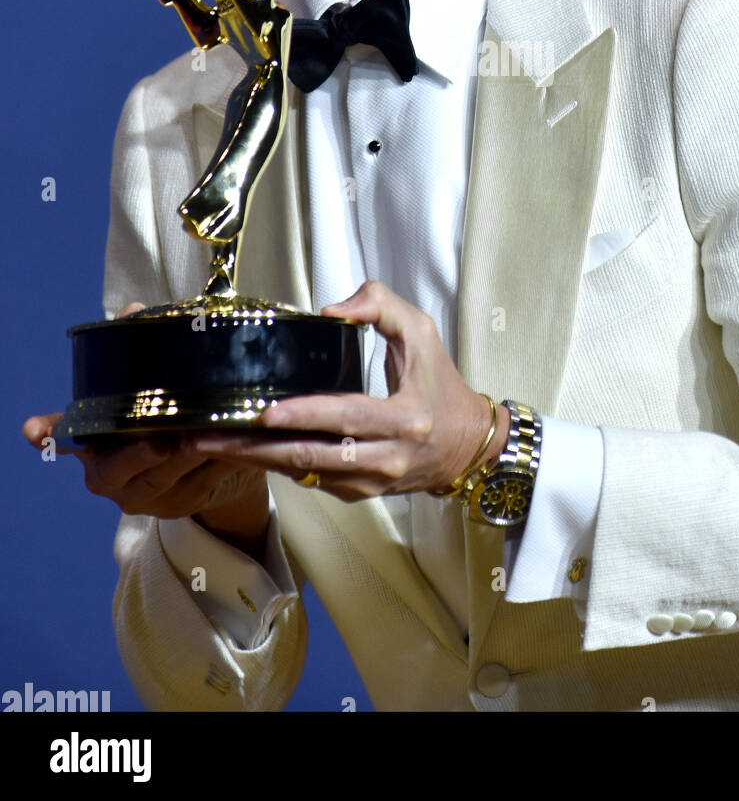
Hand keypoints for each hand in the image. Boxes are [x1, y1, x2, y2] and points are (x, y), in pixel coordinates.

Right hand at [22, 303, 269, 551]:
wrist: (211, 465)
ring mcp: (144, 495)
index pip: (65, 437)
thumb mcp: (156, 382)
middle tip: (164, 441)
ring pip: (165, 478)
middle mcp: (110, 474)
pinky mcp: (180, 505)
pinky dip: (220, 465)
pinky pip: (201, 484)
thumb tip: (134, 312)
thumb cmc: (171, 416)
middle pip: (117, 468)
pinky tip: (237, 448)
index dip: (50, 434)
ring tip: (211, 437)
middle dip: (141, 454)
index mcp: (95, 442)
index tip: (34, 430)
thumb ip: (140, 347)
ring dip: (191, 458)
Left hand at [189, 280, 510, 501]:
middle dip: (256, 449)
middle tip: (210, 436)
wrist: (467, 446)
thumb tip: (329, 311)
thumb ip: (380, 306)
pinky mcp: (358, 494)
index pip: (346, 417)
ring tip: (212, 445)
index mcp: (403, 418)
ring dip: (256, 461)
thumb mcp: (422, 333)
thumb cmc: (441, 384)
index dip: (303, 415)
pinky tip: (245, 452)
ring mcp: (370, 482)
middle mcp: (386, 458)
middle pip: (311, 456)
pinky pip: (311, 479)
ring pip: (304, 473)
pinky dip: (276, 466)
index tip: (263, 410)